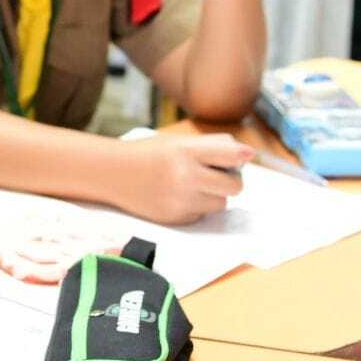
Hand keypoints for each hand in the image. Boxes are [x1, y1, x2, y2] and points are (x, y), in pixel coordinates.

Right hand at [112, 133, 254, 224]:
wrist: (113, 174)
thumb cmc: (149, 154)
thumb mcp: (178, 141)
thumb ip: (212, 146)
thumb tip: (247, 155)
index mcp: (187, 151)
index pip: (231, 154)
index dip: (241, 156)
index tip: (244, 157)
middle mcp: (186, 176)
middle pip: (235, 186)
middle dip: (229, 180)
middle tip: (215, 173)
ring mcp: (181, 200)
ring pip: (221, 204)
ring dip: (214, 195)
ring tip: (193, 185)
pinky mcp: (176, 219)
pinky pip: (202, 215)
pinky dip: (197, 207)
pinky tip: (178, 196)